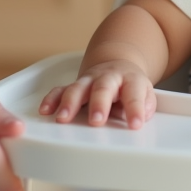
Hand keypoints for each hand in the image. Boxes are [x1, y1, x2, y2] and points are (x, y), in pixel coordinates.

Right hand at [38, 60, 156, 128]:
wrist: (117, 66)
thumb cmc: (130, 86)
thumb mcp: (145, 94)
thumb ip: (144, 106)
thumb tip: (140, 117)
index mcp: (129, 80)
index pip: (134, 94)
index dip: (135, 109)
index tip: (135, 124)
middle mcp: (107, 78)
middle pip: (102, 88)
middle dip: (98, 104)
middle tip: (96, 120)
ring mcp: (89, 81)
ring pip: (77, 88)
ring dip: (69, 103)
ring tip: (64, 119)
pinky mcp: (74, 85)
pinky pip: (60, 90)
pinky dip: (51, 99)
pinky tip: (46, 110)